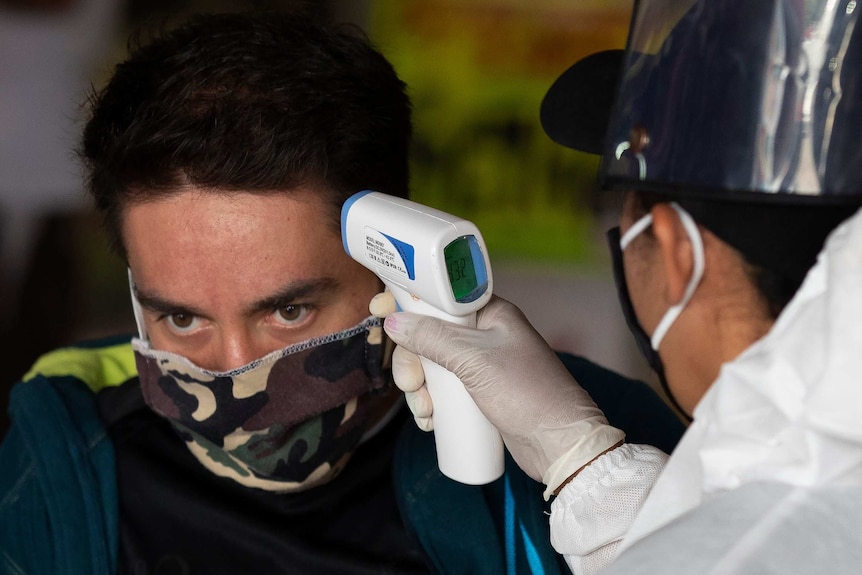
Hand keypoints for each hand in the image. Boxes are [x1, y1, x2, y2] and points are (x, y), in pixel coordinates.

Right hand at [374, 293, 623, 492]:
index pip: (439, 297)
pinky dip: (431, 403)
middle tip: (412, 384)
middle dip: (412, 361)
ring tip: (426, 411)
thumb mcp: (475, 361)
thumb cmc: (526, 394)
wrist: (559, 445)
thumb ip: (433, 338)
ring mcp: (481, 365)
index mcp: (489, 313)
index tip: (379, 310)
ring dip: (419, 389)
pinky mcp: (478, 393)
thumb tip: (393, 321)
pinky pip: (443, 390)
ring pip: (431, 367)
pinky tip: (431, 420)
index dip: (408, 302)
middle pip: (427, 335)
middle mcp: (483, 335)